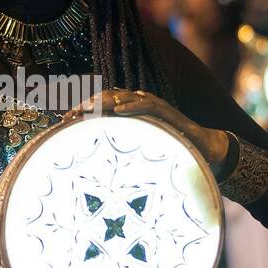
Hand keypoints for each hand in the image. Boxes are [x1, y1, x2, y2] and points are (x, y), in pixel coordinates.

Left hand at [82, 89, 229, 174]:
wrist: (204, 149)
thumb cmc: (169, 151)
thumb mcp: (138, 150)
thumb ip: (120, 151)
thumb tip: (92, 170)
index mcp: (130, 112)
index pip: (101, 105)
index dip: (82, 110)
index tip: (63, 120)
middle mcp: (139, 105)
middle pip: (107, 98)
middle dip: (87, 105)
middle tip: (69, 115)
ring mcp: (153, 106)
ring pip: (124, 97)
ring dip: (104, 102)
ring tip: (87, 109)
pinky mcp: (168, 112)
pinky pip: (149, 104)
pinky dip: (133, 105)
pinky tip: (119, 110)